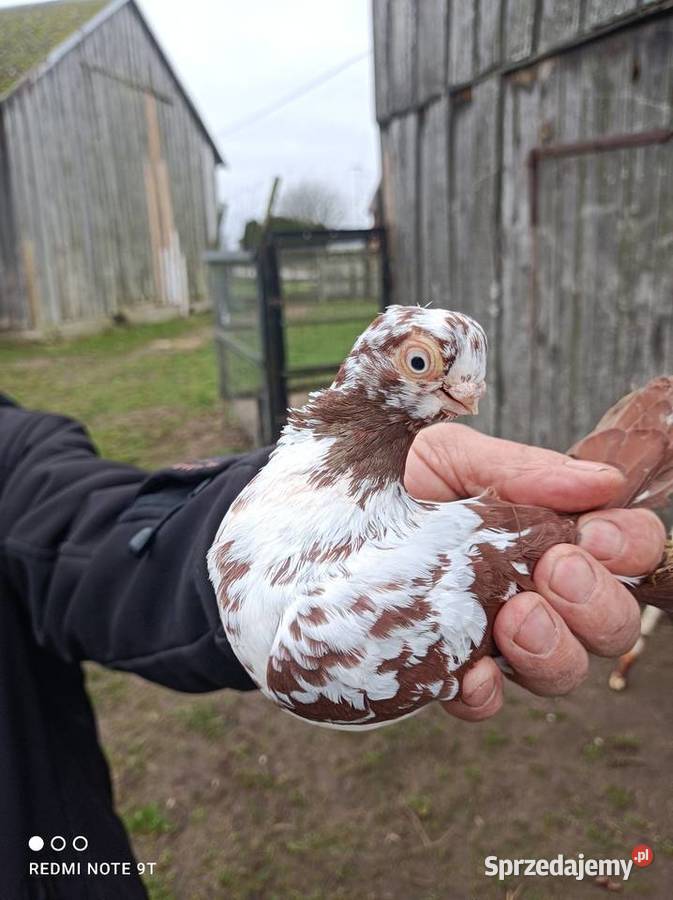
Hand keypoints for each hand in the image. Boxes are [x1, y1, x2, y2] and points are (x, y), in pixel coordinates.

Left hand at [404, 424, 665, 721]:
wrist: (311, 523)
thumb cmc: (387, 480)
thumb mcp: (449, 456)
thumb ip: (521, 469)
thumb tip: (602, 483)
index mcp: (545, 531)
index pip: (624, 546)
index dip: (627, 546)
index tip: (593, 535)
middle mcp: (534, 589)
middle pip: (610, 623)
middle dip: (596, 603)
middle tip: (553, 571)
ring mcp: (495, 636)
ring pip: (563, 672)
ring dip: (554, 651)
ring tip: (515, 617)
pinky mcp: (447, 672)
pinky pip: (485, 702)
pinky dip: (484, 694)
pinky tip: (467, 673)